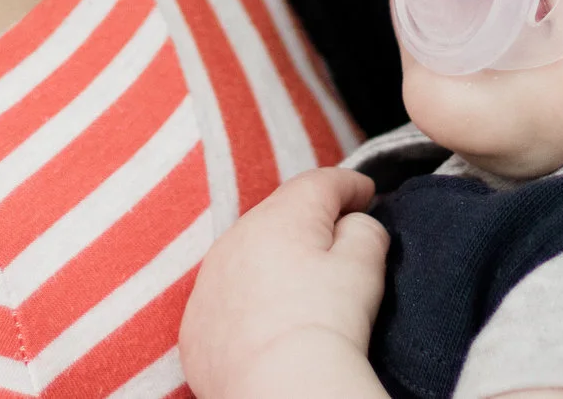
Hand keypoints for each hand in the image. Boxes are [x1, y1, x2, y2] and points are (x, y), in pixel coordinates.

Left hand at [180, 167, 391, 398]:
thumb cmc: (326, 324)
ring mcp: (209, 281)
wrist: (279, 389)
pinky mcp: (196, 323)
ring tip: (300, 283)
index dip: (348, 185)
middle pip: (278, 216)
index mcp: (280, 217)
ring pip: (245, 256)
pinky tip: (266, 322)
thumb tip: (353, 224)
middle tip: (337, 236)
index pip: (318, 184)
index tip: (366, 193)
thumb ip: (364, 231)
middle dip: (308, 221)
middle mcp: (234, 239)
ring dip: (271, 261)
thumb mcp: (363, 267)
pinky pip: (225, 300)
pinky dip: (245, 303)